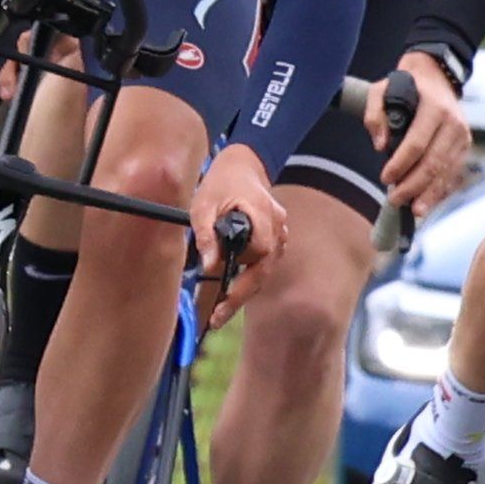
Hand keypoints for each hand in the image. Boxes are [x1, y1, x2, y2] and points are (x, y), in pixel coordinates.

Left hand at [191, 143, 285, 323]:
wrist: (242, 166)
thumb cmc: (220, 183)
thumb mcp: (203, 206)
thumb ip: (206, 235)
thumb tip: (208, 267)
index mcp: (263, 215)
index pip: (259, 253)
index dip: (241, 278)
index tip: (222, 299)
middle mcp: (278, 227)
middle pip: (264, 268)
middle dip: (241, 295)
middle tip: (218, 317)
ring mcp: (281, 233)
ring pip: (265, 269)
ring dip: (246, 287)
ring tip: (222, 308)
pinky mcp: (276, 238)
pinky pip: (265, 263)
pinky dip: (250, 276)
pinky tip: (232, 289)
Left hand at [370, 50, 472, 210]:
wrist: (437, 77)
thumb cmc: (406, 85)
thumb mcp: (382, 89)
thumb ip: (374, 114)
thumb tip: (380, 146)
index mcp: (434, 108)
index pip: (417, 143)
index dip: (401, 164)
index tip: (385, 178)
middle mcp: (454, 123)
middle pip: (433, 162)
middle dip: (414, 185)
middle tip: (395, 199)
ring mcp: (463, 136)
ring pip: (446, 171)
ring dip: (429, 193)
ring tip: (414, 210)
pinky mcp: (465, 146)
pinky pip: (453, 173)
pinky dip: (440, 190)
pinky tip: (427, 202)